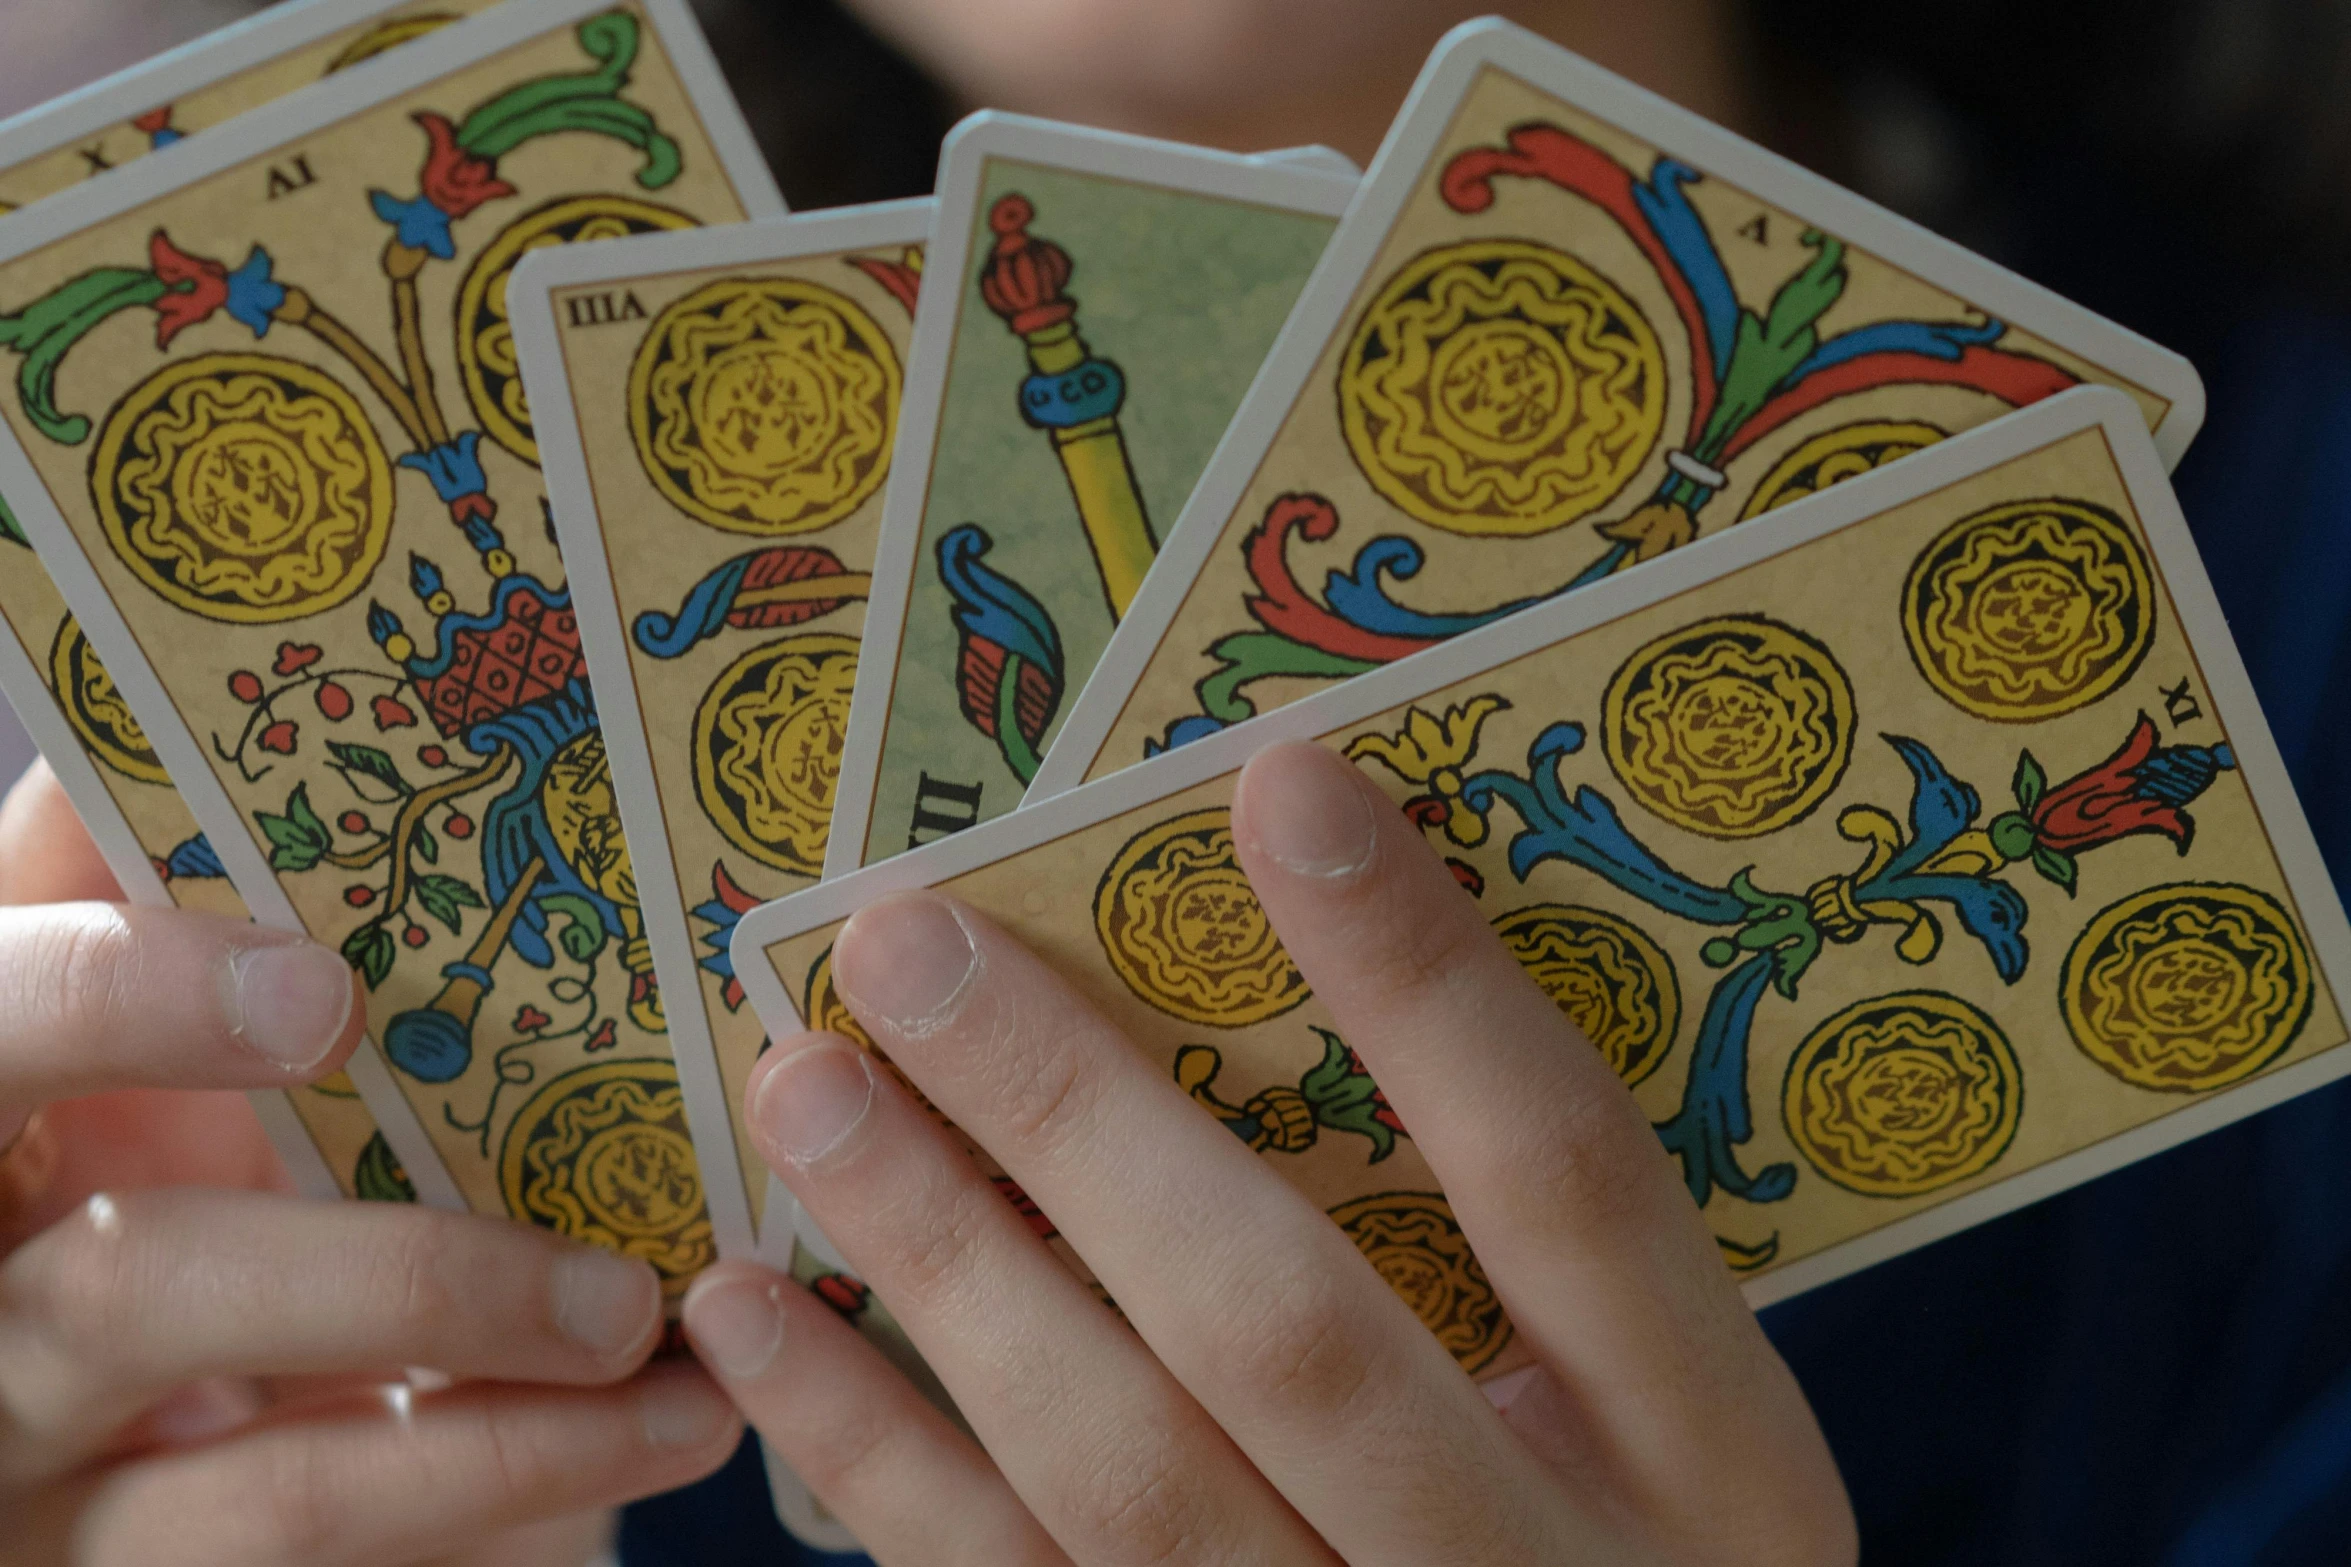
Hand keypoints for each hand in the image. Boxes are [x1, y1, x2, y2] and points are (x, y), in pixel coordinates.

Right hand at [0, 763, 742, 1565]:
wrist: (127, 1410)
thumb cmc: (145, 1163)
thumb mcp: (128, 1047)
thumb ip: (140, 904)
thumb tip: (222, 719)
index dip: (128, 1003)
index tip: (330, 995)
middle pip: (141, 1286)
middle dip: (397, 1274)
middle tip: (606, 1264)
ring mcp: (50, 1480)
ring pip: (265, 1483)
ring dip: (501, 1418)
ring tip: (659, 1342)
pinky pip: (325, 1565)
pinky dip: (508, 1497)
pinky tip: (662, 1429)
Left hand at [685, 741, 1853, 1563]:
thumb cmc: (1639, 1558)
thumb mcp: (1677, 1432)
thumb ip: (1531, 1255)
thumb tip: (1290, 974)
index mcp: (1707, 1456)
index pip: (1562, 1177)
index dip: (1421, 979)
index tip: (1275, 783)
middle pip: (1289, 1326)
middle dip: (1080, 1120)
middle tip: (906, 943)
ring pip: (1122, 1472)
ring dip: (944, 1265)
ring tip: (808, 1091)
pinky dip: (870, 1453)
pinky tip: (760, 1315)